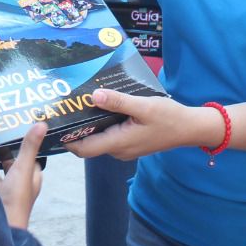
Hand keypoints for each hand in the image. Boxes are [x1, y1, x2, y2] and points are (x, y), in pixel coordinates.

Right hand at [0, 124, 46, 228]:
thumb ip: (30, 146)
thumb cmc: (16, 200)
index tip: (17, 129)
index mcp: (31, 177)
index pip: (30, 156)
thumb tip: (42, 124)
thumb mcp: (23, 168)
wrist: (0, 223)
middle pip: (12, 161)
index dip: (26, 144)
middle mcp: (19, 183)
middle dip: (5, 149)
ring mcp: (4, 189)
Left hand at [65, 90, 220, 160]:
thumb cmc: (169, 117)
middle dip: (74, 130)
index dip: (67, 140)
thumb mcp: (144, 106)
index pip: (84, 148)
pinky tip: (101, 109)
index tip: (54, 125)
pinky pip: (109, 136)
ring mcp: (125, 148)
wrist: (190, 128)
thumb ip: (119, 102)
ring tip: (78, 106)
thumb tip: (95, 96)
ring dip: (88, 126)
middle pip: (88, 144)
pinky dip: (102, 126)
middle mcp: (119, 150)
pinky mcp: (130, 143)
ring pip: (99, 140)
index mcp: (119, 143)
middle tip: (63, 110)